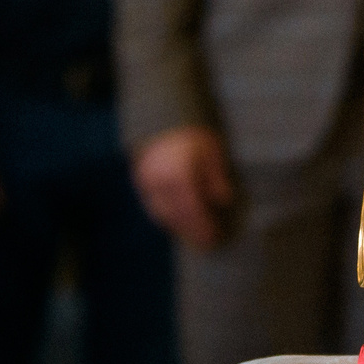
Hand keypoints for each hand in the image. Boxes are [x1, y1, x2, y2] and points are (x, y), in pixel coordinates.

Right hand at [133, 125, 234, 249]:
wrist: (162, 121)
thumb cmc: (193, 136)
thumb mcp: (211, 151)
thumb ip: (216, 176)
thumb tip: (223, 201)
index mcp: (180, 173)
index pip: (192, 207)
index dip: (203, 225)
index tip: (215, 236)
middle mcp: (160, 182)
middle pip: (177, 215)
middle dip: (192, 232)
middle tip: (208, 243)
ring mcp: (147, 184)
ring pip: (163, 215)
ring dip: (180, 229)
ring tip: (196, 238)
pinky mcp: (141, 185)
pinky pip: (154, 208)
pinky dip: (168, 219)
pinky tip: (180, 225)